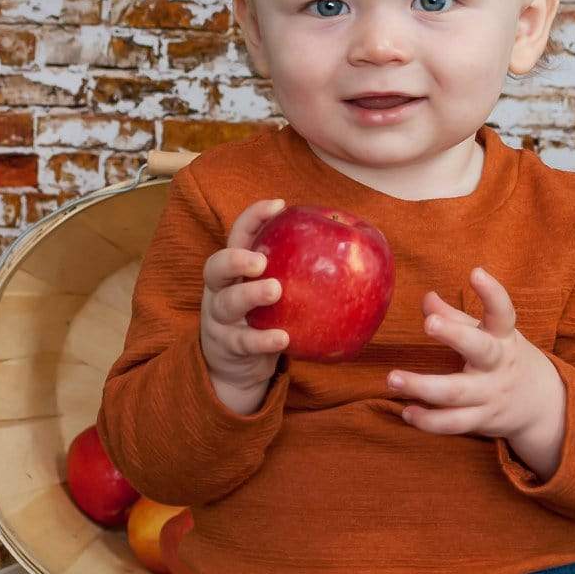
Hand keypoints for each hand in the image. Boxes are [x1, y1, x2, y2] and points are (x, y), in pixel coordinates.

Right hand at [199, 197, 290, 392]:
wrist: (236, 368)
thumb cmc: (265, 318)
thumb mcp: (275, 292)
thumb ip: (299, 271)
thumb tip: (358, 244)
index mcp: (234, 269)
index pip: (237, 234)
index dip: (254, 217)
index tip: (279, 205)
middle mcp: (220, 289)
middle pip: (216, 266)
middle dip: (237, 258)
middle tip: (262, 260)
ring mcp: (219, 319)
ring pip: (227, 303)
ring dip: (250, 295)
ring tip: (275, 291)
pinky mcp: (227, 347)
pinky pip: (243, 342)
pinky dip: (262, 340)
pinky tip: (283, 338)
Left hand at [385, 265, 564, 444]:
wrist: (542, 404)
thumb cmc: (504, 357)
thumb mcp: (491, 334)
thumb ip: (456, 317)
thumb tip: (426, 298)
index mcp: (503, 337)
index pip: (503, 312)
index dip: (492, 293)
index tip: (476, 272)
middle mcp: (498, 365)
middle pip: (480, 350)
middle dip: (455, 335)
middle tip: (429, 323)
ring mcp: (490, 394)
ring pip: (457, 393)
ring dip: (423, 386)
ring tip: (392, 378)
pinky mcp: (482, 420)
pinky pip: (453, 423)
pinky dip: (428, 421)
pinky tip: (406, 412)